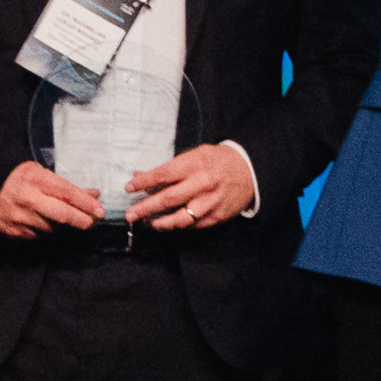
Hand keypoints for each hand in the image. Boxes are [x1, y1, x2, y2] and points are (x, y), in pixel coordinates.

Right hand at [0, 160, 107, 235]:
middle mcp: (27, 198)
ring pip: (51, 228)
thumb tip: (94, 195)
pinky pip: (38, 235)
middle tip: (91, 222)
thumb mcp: (42, 173)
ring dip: (62, 226)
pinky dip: (46, 230)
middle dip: (81, 220)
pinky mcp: (13, 231)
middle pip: (61, 215)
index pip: (67, 193)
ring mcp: (19, 217)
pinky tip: (45, 222)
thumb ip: (67, 186)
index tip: (100, 210)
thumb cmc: (20, 179)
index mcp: (35, 179)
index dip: (86, 203)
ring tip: (63, 218)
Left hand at [122, 141, 258, 231]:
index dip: (144, 182)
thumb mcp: (196, 155)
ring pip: (180, 218)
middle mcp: (203, 184)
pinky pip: (193, 226)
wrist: (250, 171)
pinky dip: (178, 226)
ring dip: (160, 222)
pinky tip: (168, 224)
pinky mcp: (217, 217)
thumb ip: (171, 167)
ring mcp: (211, 203)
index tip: (129, 187)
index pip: (164, 174)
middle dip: (145, 208)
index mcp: (197, 164)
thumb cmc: (218, 161)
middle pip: (168, 199)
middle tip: (130, 214)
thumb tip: (141, 175)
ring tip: (147, 223)